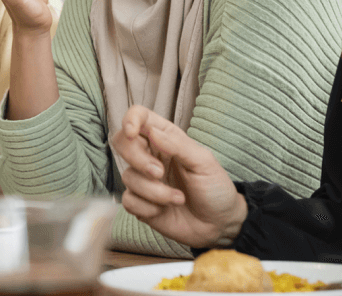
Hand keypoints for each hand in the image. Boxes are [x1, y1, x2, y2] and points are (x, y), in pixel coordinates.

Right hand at [112, 106, 247, 247]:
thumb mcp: (203, 162)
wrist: (219, 224)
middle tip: (160, 173)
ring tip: (179, 198)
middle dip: (138, 159)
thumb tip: (152, 131)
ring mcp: (143, 180)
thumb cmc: (215, 188)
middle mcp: (150, 156)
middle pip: (122, 143)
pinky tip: (164, 210)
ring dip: (154, 191)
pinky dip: (148, 207)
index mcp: (166, 139)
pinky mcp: (140, 203)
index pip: (140, 117)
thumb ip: (177, 145)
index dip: (130, 119)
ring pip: (128, 177)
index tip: (132, 133)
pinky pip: (128, 201)